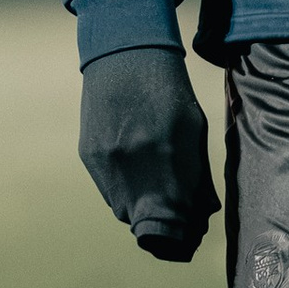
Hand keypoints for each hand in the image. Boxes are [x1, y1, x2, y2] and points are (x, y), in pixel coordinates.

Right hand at [78, 44, 218, 261]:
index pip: (174, 222)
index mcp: (169, 158)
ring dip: (141, 207)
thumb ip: (197, 176)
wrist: (125, 54)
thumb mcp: (195, 130)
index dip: (182, 233)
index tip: (190, 230)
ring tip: (152, 183)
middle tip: (174, 211)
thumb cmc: (169, 91)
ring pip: (124, 210)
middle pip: (147, 221)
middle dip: (163, 221)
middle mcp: (134, 164)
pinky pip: (107, 190)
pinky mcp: (88, 155)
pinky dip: (122, 188)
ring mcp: (107, 162)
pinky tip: (132, 166)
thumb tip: (200, 214)